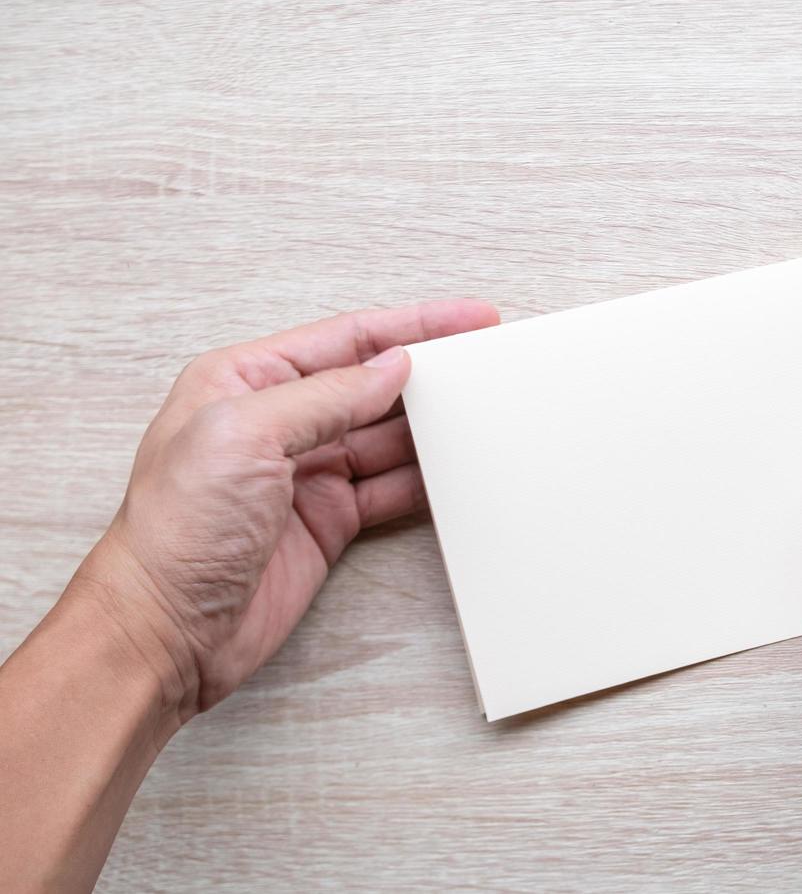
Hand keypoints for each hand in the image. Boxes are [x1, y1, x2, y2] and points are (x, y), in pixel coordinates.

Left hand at [71, 300, 498, 717]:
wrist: (165, 632)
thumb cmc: (176, 532)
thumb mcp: (244, 435)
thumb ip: (324, 396)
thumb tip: (390, 368)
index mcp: (244, 381)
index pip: (345, 338)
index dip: (412, 325)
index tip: (468, 318)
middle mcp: (276, 423)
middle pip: (370, 383)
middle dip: (428, 372)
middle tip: (485, 362)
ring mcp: (304, 474)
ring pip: (385, 436)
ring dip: (431, 426)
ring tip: (481, 412)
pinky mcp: (327, 522)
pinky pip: (389, 488)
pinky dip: (424, 479)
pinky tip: (453, 470)